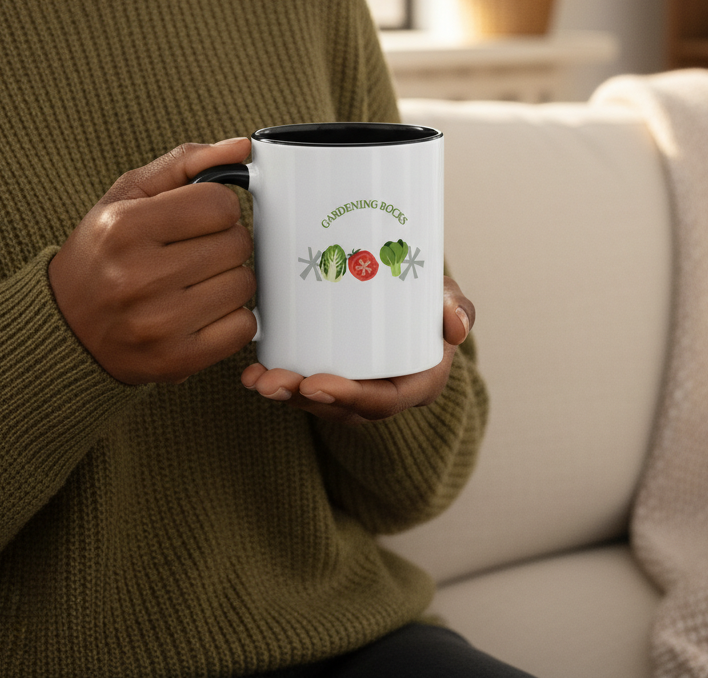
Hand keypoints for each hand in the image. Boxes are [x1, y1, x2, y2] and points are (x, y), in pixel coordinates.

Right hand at [49, 140, 257, 385]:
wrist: (65, 328)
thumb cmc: (102, 253)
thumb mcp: (128, 196)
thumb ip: (186, 163)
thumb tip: (242, 148)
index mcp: (125, 228)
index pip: (220, 204)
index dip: (218, 207)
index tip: (200, 218)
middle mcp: (138, 277)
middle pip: (237, 244)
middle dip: (226, 243)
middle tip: (198, 251)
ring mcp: (157, 323)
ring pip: (244, 285)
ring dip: (230, 279)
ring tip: (198, 281)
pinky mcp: (175, 359)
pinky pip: (243, 327)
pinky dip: (232, 318)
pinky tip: (204, 310)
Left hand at [241, 276, 474, 423]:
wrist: (411, 302)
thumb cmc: (430, 304)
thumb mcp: (450, 302)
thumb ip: (458, 308)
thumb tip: (455, 326)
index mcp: (416, 383)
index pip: (383, 401)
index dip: (349, 398)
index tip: (316, 384)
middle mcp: (382, 395)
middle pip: (341, 407)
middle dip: (303, 399)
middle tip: (272, 381)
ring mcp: (354, 390)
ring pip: (317, 401)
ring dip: (284, 393)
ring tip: (254, 378)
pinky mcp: (331, 377)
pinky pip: (304, 387)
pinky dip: (278, 381)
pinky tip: (249, 372)